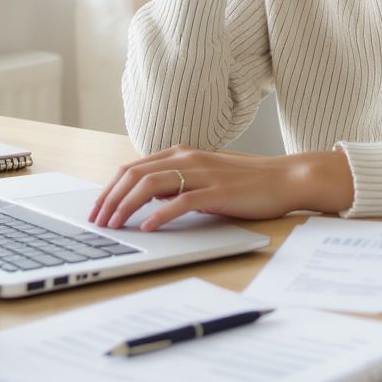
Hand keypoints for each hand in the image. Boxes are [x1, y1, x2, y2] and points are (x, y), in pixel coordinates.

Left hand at [88, 145, 354, 231]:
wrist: (284, 178)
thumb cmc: (245, 182)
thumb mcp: (204, 179)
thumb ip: (177, 185)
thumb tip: (148, 200)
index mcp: (181, 154)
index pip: (133, 168)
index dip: (110, 189)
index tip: (97, 209)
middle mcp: (187, 158)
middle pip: (135, 174)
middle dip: (110, 198)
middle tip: (97, 221)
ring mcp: (202, 173)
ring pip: (151, 185)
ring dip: (126, 206)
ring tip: (114, 225)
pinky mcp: (217, 191)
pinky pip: (180, 201)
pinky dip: (159, 214)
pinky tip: (147, 227)